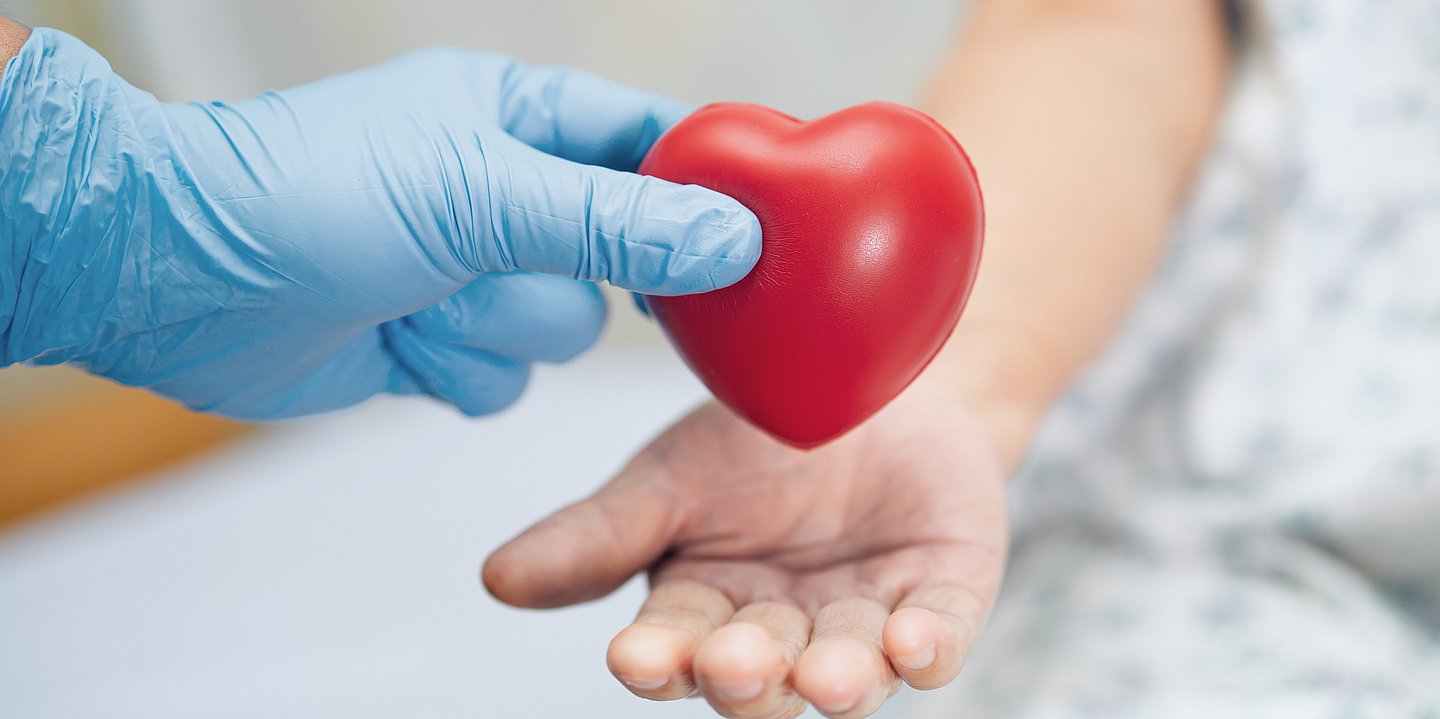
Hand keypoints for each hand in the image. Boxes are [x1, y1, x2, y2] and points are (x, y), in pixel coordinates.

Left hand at [0, 29, 758, 417]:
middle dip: (548, 278)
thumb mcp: (480, 192)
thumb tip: (731, 237)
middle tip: (489, 260)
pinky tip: (398, 340)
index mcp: (518, 117)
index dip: (692, 189)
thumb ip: (614, 221)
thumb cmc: (311, 193)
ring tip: (414, 299)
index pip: (644, 143)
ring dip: (489, 328)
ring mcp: (473, 271)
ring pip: (561, 331)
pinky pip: (506, 381)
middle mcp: (505, 193)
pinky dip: (457, 371)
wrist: (178, 277)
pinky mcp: (442, 341)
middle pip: (614, 259)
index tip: (734, 237)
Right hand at [484, 385, 1008, 717]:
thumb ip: (597, 534)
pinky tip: (914, 646)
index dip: (657, 658)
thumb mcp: (668, 475)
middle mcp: (783, 630)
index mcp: (705, 608)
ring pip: (848, 671)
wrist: (866, 372)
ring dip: (838, 681)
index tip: (636, 656)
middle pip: (761, 674)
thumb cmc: (758, 435)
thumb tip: (496, 579)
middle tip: (734, 664)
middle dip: (747, 676)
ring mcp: (864, 619)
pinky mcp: (942, 594)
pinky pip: (938, 633)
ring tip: (826, 677)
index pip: (674, 646)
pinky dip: (928, 646)